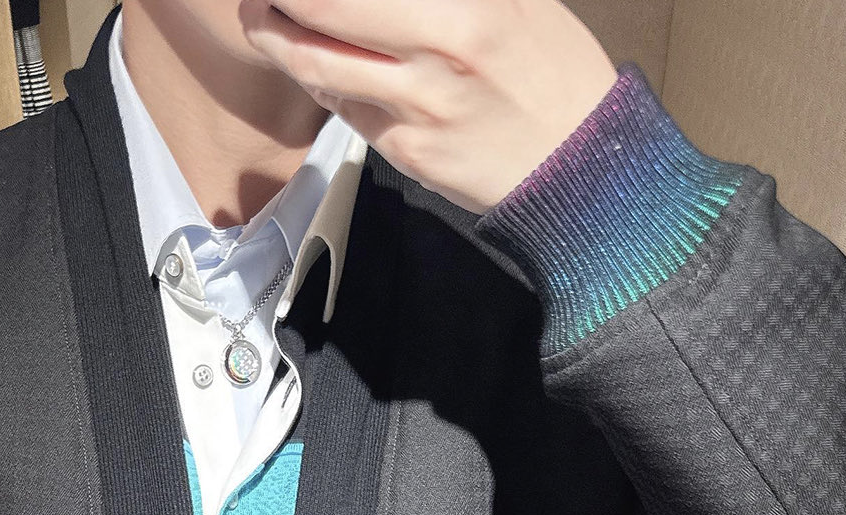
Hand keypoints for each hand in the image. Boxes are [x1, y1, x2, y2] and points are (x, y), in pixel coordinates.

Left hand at [238, 0, 618, 214]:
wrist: (582, 166)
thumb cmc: (551, 72)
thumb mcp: (514, 0)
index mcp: (468, 2)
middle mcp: (441, 46)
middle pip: (327, 8)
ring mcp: (420, 105)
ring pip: (321, 65)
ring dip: (279, 40)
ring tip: (263, 19)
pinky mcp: (409, 152)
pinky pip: (348, 111)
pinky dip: (321, 83)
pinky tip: (313, 65)